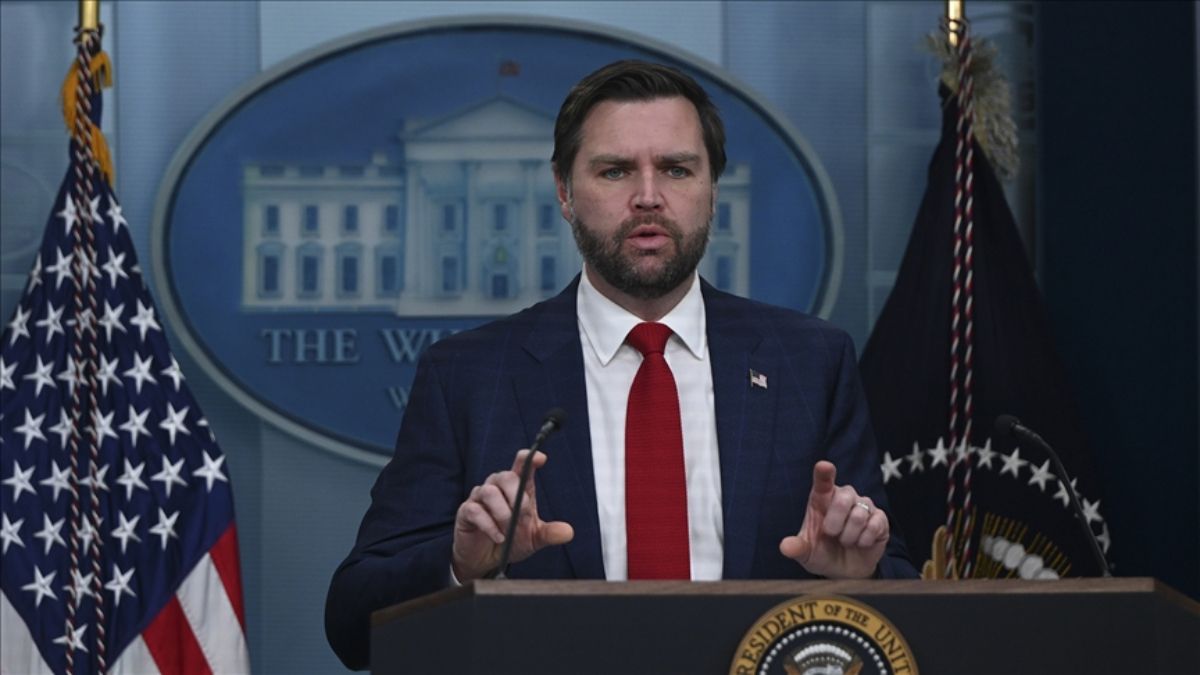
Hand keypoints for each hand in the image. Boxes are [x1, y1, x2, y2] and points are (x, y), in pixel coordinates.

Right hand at [451, 449, 573, 581]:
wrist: (487, 560)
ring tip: (508, 531)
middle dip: (517, 496)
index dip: (529, 459)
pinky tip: (498, 537)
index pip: (522, 466)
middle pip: (505, 476)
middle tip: (523, 516)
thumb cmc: (511, 541)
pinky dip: (489, 525)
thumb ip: (550, 534)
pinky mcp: (466, 512)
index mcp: (517, 488)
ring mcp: (480, 498)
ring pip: (489, 492)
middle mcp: (498, 488)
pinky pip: (475, 511)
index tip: (541, 458)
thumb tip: (568, 532)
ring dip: (502, 513)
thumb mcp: (534, 539)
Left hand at [779, 460, 888, 578]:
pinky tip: (861, 544)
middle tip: (831, 534)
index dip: (824, 473)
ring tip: (845, 542)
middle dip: (835, 522)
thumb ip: (797, 548)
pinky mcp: (880, 518)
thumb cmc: (822, 553)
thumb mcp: (806, 553)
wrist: (844, 570)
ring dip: (849, 536)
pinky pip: (875, 525)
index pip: (823, 481)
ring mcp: (863, 506)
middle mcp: (844, 497)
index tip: (824, 466)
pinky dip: (865, 540)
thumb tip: (785, 547)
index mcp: (822, 498)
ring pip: (859, 514)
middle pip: (844, 498)